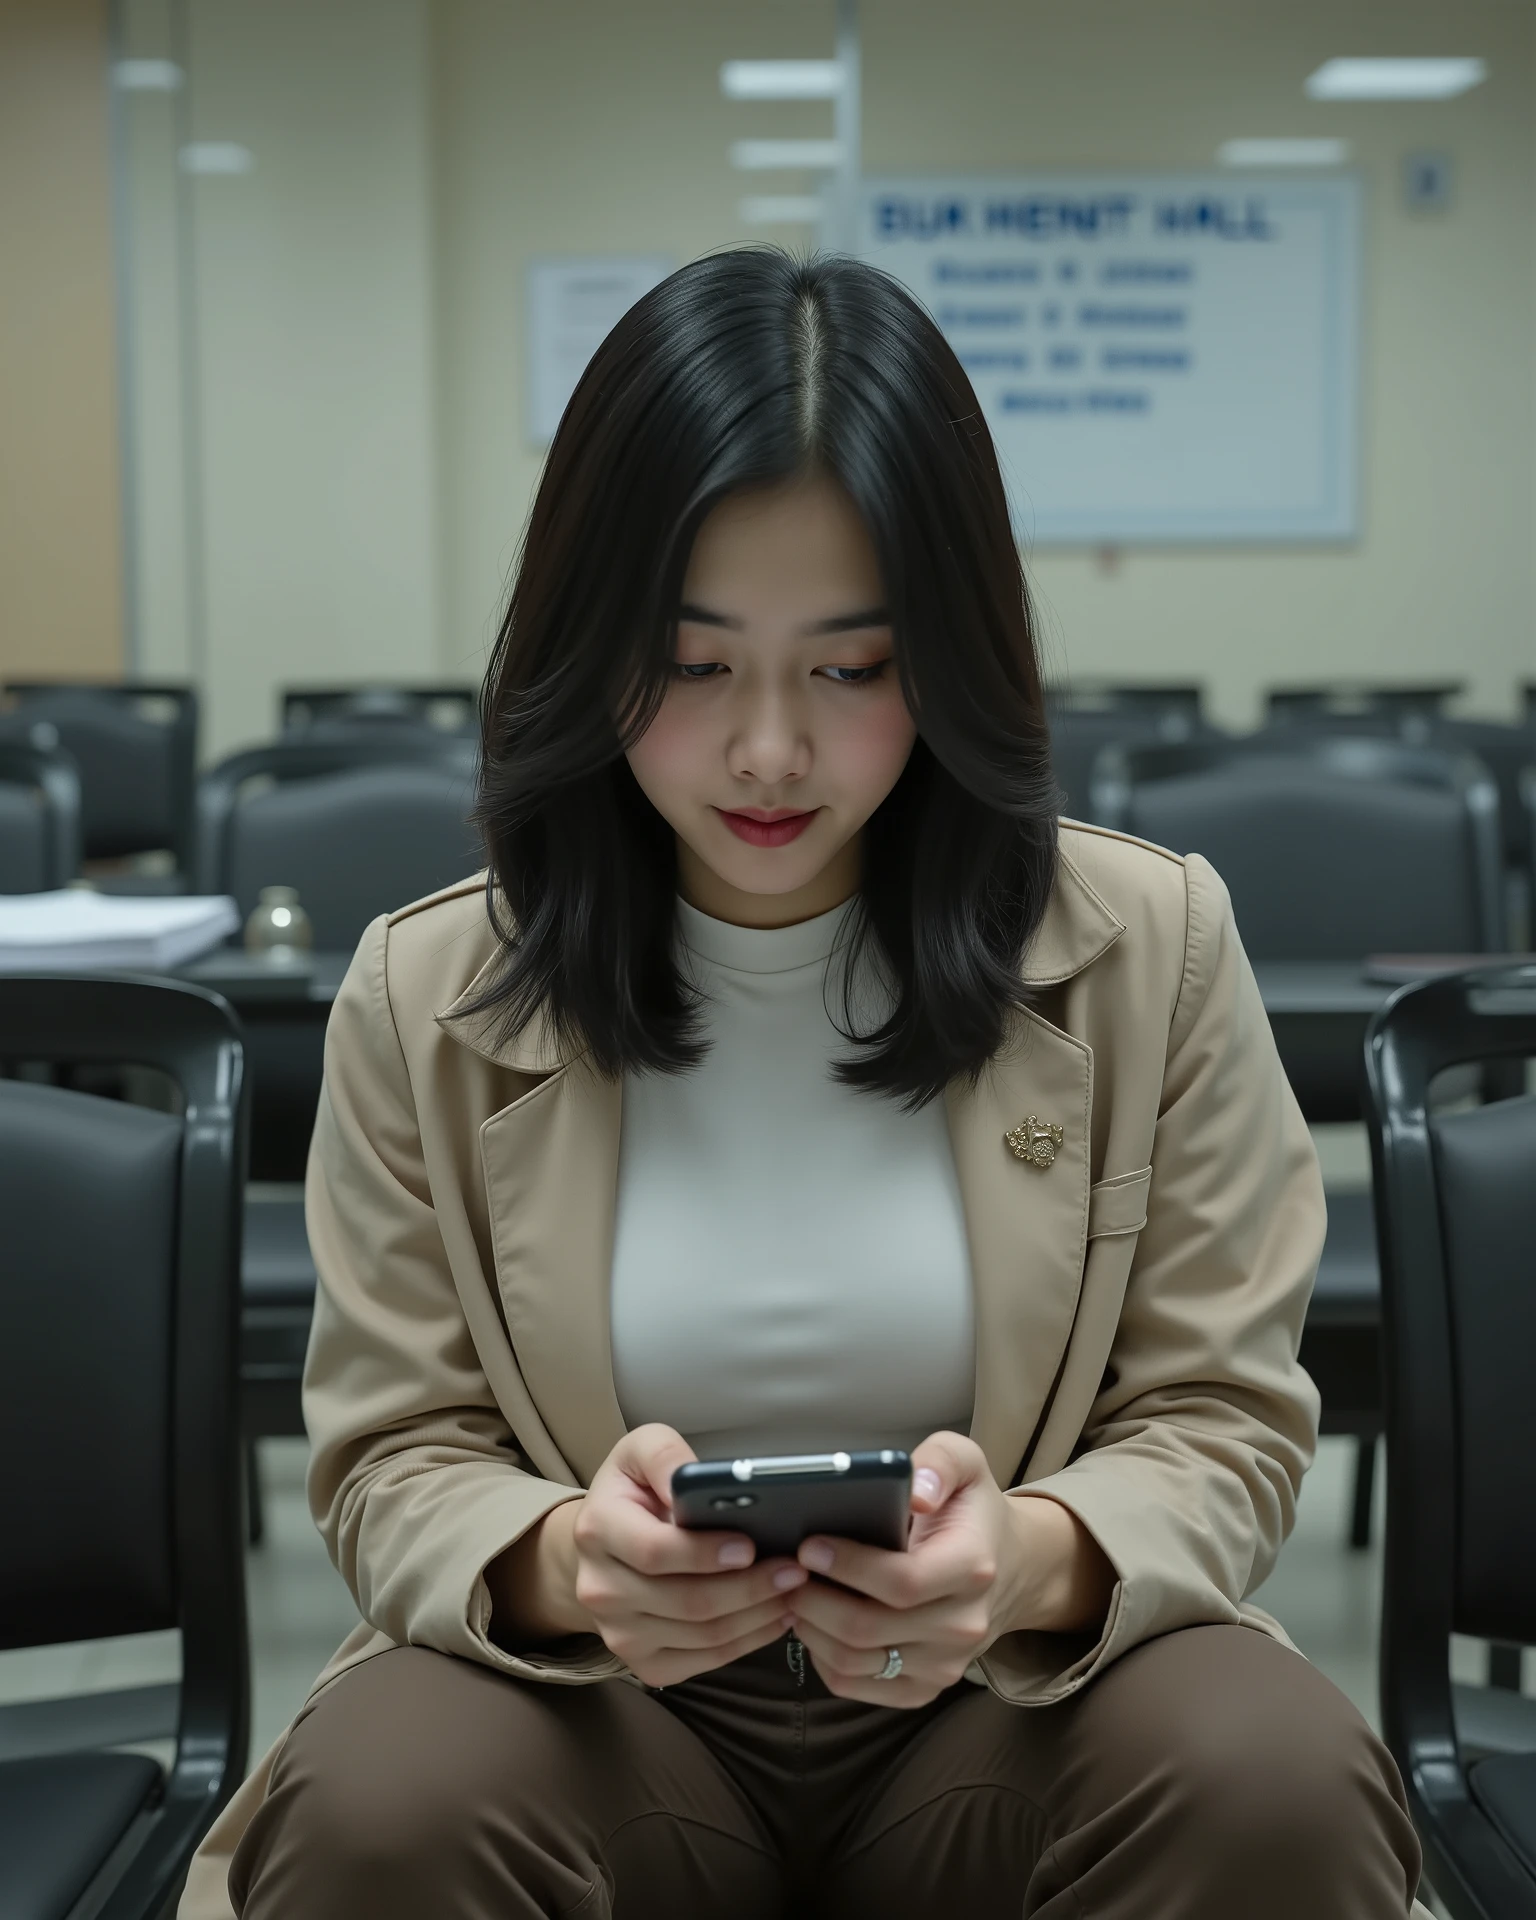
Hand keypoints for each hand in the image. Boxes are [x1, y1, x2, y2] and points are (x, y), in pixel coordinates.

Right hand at [488, 1424, 807, 1685]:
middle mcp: (601, 1590)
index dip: (705, 1553)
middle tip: (794, 1569)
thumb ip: (666, 1456)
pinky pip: (704, 1662)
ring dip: (757, 1616)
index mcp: (598, 1530)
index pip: (655, 1552)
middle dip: (749, 1588)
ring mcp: (620, 1633)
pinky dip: (748, 1643)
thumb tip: (692, 1482)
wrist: (605, 1542)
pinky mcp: (643, 1663)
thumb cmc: (634, 1490)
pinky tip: (775, 1618)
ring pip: (703, 1636)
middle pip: (687, 1602)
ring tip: (793, 1591)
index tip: (750, 1546)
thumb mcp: (642, 1450)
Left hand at [784, 1432, 1114, 1706]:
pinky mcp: (924, 1688)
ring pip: (854, 1662)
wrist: (1009, 1569)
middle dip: (814, 1599)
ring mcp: (945, 1664)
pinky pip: (856, 1685)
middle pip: (868, 1627)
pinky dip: (822, 1658)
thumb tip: (915, 1491)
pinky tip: (813, 1624)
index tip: (810, 1546)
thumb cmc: (971, 1512)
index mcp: (972, 1567)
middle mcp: (963, 1624)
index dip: (847, 1566)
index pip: (902, 1582)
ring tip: (794, 1593)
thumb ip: (939, 1463)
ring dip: (811, 1629)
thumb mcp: (965, 1464)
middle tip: (787, 1571)